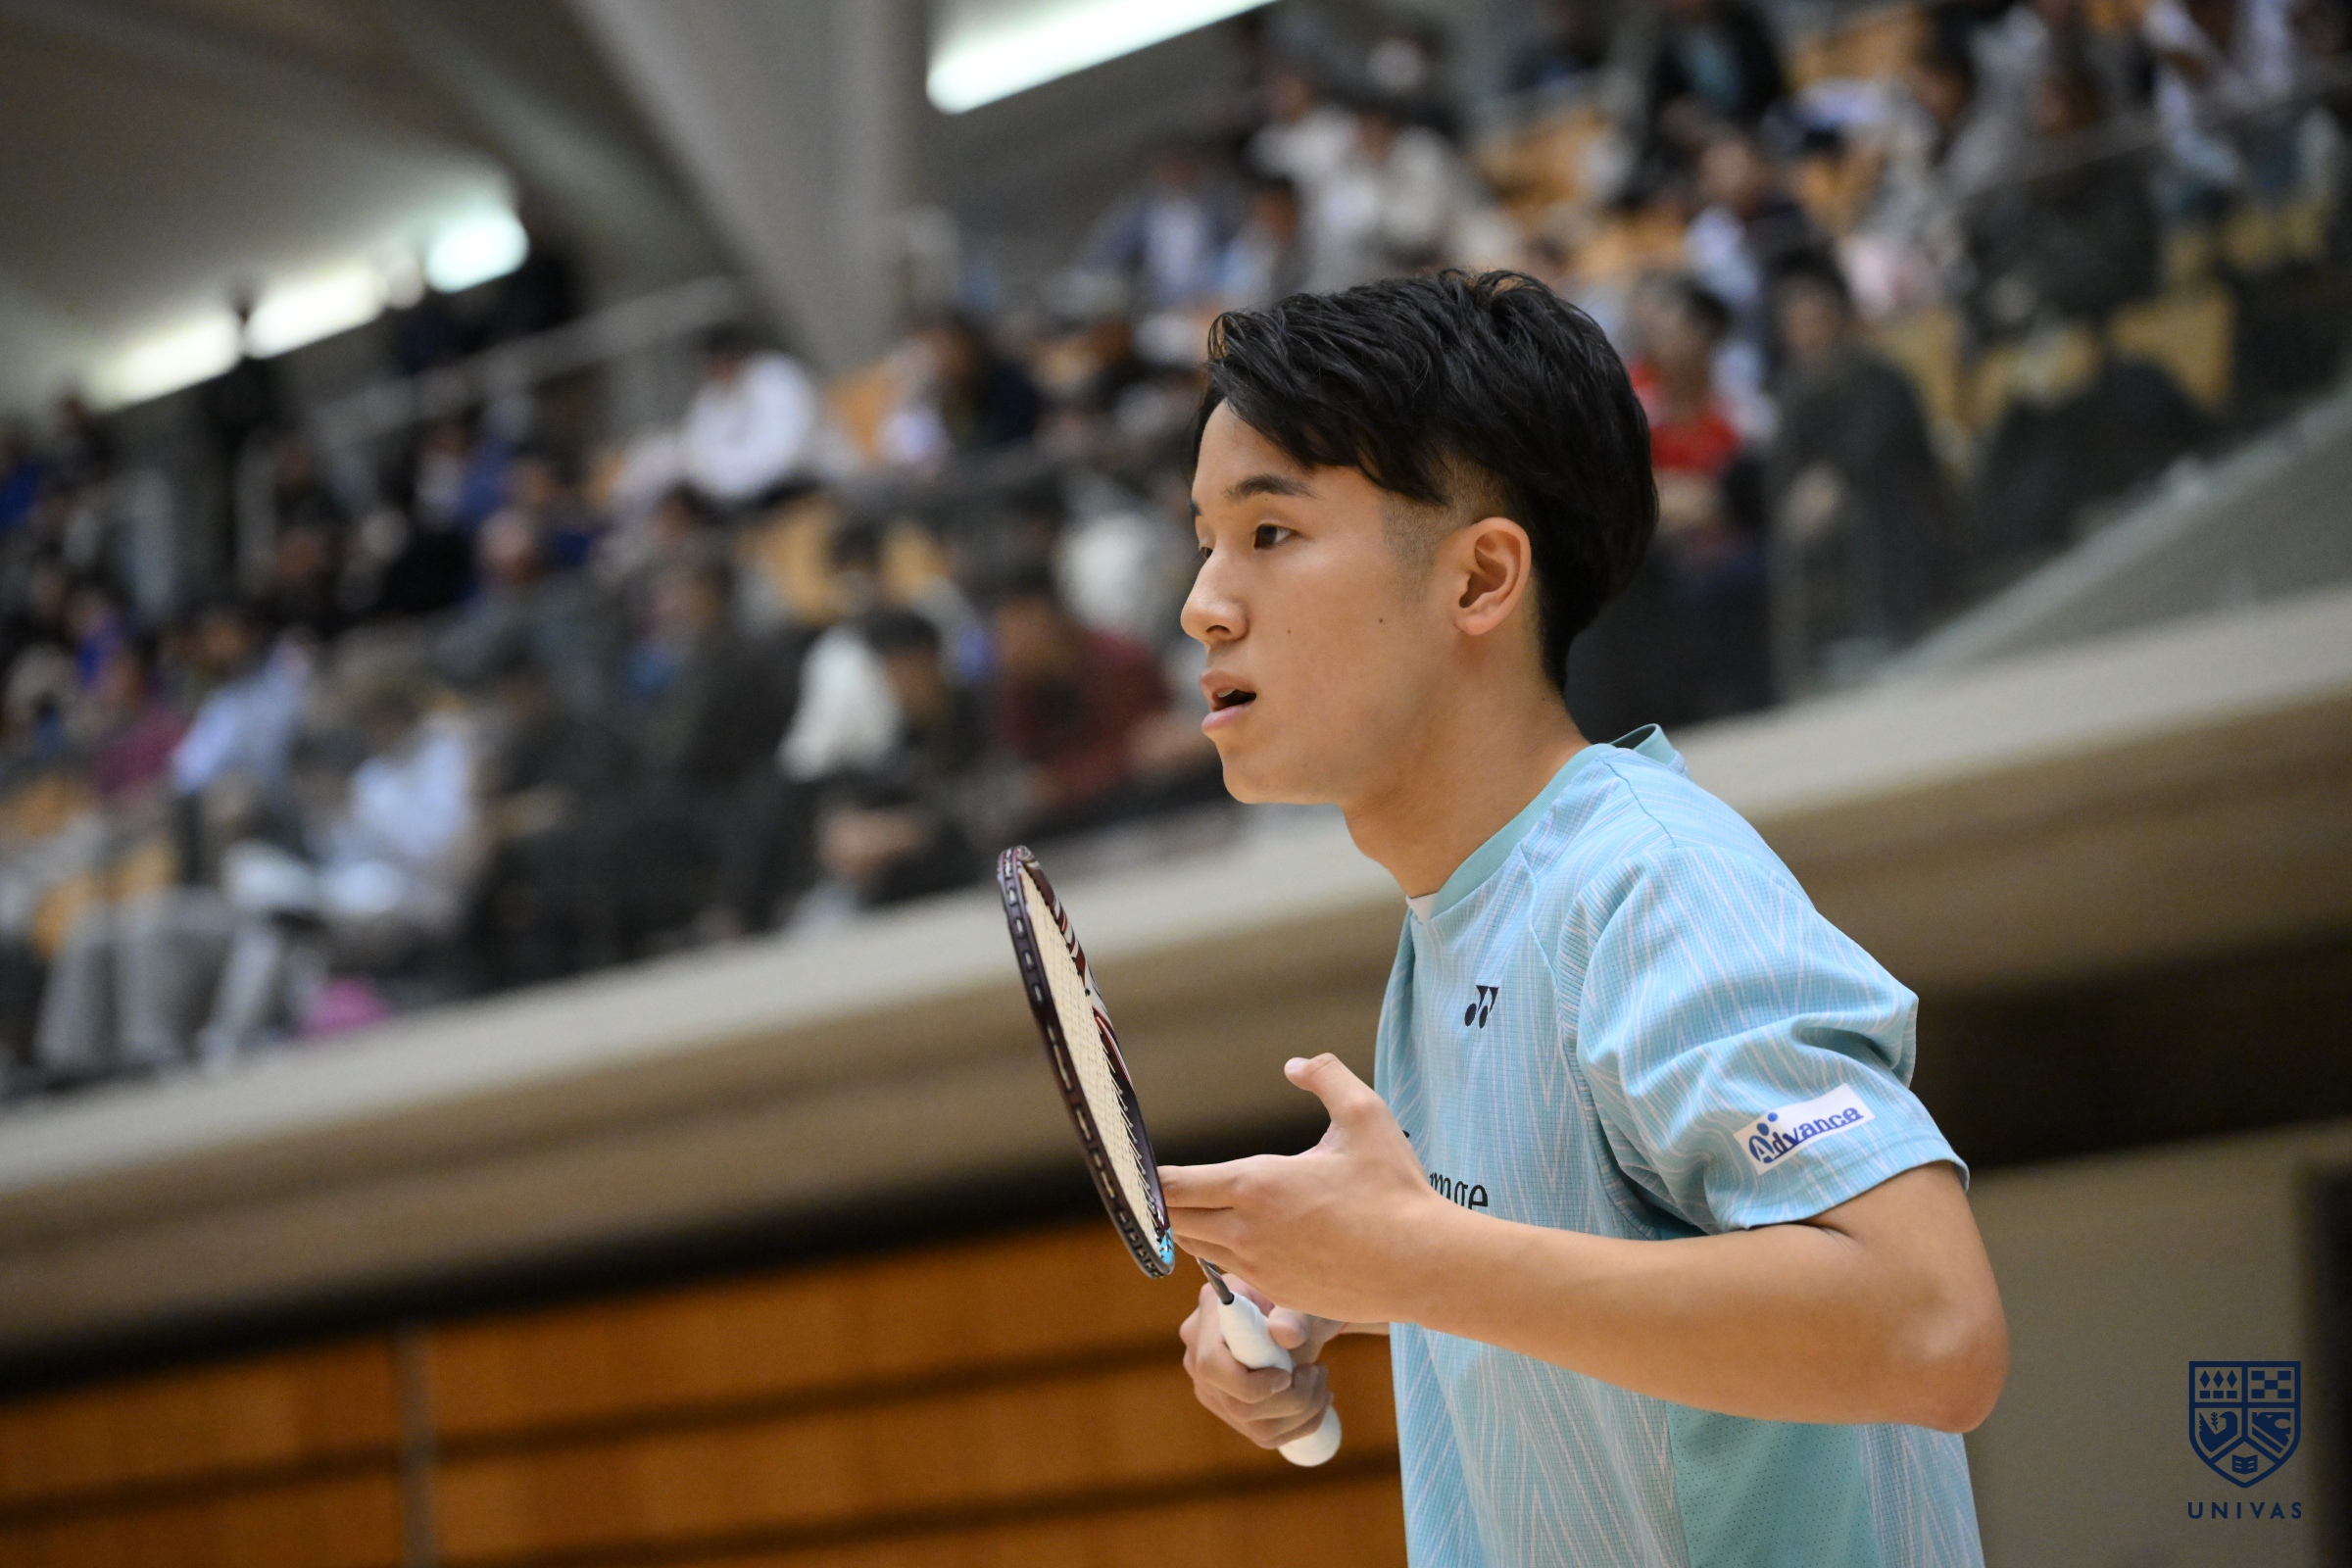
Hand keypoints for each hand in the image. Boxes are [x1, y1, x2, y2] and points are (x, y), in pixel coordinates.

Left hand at [1159, 1053, 1450, 1325]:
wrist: (1423, 1264)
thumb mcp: (1365, 1116)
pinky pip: (1230, 1273)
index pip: (1174, 1185)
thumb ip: (1327, 1077)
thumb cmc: (1395, 1189)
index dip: (1149, 1178)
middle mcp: (1246, 1232)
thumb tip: (1295, 1064)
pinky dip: (1224, 1252)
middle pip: (1174, 1221)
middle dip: (1163, 1203)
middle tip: (1153, 1186)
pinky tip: (1239, 1235)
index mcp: (1256, 1185)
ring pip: (1198, 1249)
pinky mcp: (1278, 1294)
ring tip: (1194, 1207)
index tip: (1137, 1167)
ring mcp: (1259, 1269)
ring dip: (1192, 1227)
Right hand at [1177, 1274, 1344, 1449]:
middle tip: (1317, 1372)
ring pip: (1255, 1426)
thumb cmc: (1297, 1302)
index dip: (1251, 1383)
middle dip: (1291, 1399)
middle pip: (1237, 1404)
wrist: (1296, 1316)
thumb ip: (1295, 1315)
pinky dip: (1301, 1423)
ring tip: (1320, 1381)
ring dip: (1302, 1412)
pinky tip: (1316, 1398)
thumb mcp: (1301, 1302)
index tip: (1288, 1375)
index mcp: (1211, 1312)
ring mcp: (1211, 1386)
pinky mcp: (1228, 1408)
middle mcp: (1199, 1352)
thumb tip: (1285, 1333)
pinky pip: (1264, 1434)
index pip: (1212, 1366)